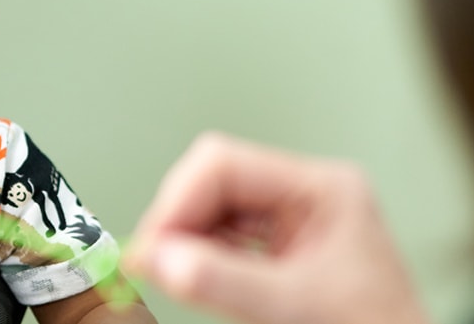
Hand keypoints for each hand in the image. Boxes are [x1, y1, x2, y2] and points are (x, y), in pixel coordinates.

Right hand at [123, 133, 430, 323]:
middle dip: (178, 221)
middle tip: (151, 263)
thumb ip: (225, 282)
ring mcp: (295, 224)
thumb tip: (159, 258)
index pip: (226, 165)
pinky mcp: (284, 253)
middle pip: (215, 182)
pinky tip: (193, 279)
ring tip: (170, 275)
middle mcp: (308, 196)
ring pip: (214, 211)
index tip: (152, 245)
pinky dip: (201, 258)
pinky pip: (225, 240)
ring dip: (185, 241)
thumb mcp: (296, 307)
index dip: (179, 202)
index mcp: (323, 188)